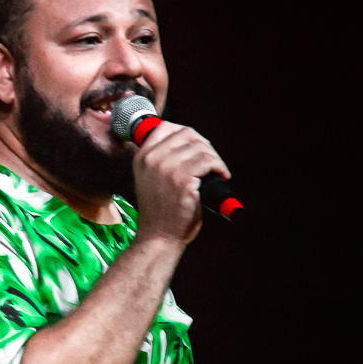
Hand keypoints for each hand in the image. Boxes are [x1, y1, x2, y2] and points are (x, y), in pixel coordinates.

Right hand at [132, 121, 230, 245]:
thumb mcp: (149, 179)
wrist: (158, 236)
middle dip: (204, 145)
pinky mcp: (183, 180)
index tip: (197, 146)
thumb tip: (188, 144)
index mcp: (141, 157)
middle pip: (187, 134)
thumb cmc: (159, 212)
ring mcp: (166, 168)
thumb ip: (160, 160)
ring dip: (215, 158)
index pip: (165, 127)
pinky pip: (208, 162)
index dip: (186, 134)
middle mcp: (151, 159)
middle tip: (211, 161)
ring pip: (201, 147)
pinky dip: (220, 168)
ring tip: (217, 171)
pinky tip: (221, 176)